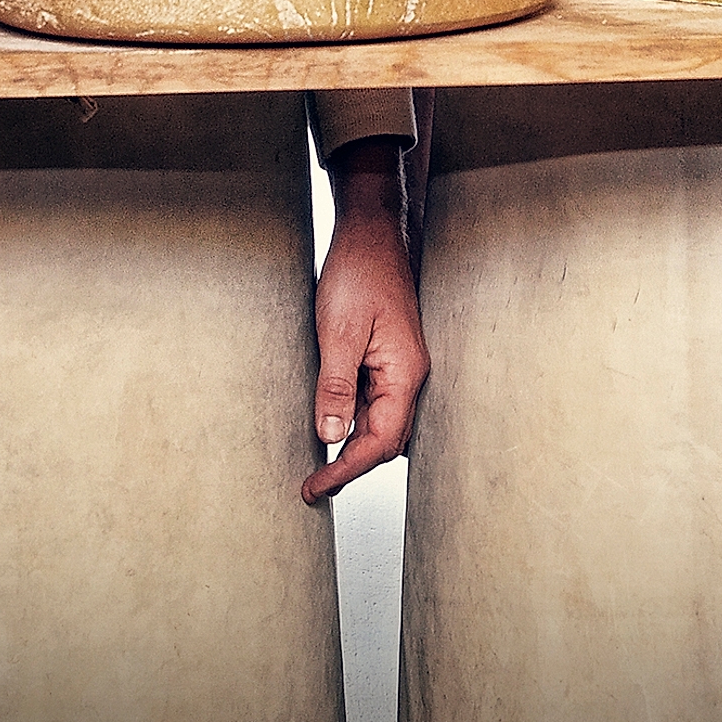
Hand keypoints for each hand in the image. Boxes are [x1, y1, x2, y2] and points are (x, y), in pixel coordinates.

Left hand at [304, 143, 426, 503]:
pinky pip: (374, 403)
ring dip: (353, 448)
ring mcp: (398, 368)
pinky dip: (353, 422)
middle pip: (386, 441)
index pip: (380, 442)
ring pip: (381, 424)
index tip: (315, 487)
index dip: (347, 470)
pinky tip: (332, 427)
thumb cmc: (358, 274)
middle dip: (352, 467)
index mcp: (404, 374)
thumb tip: (330, 436)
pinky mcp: (386, 359)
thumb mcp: (339, 332)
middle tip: (312, 486)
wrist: (370, 234)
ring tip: (318, 468)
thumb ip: (335, 386)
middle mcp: (408, 376)